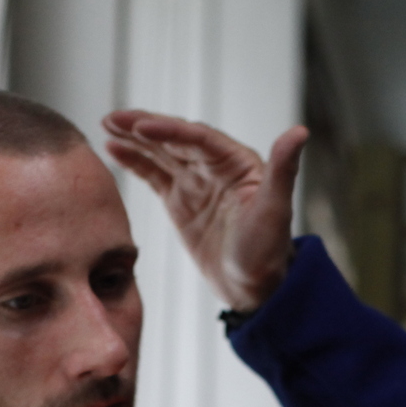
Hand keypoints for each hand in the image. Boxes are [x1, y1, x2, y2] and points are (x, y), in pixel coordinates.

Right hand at [102, 109, 307, 311]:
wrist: (254, 289)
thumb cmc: (269, 251)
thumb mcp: (275, 210)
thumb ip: (283, 169)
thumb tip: (299, 131)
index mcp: (238, 163)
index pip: (198, 138)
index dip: (170, 130)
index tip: (142, 126)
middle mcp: (215, 167)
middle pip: (174, 139)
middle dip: (143, 127)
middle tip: (113, 117)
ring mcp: (195, 183)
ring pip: (161, 153)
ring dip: (134, 139)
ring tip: (106, 125)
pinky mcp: (180, 201)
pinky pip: (154, 175)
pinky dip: (134, 161)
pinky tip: (114, 149)